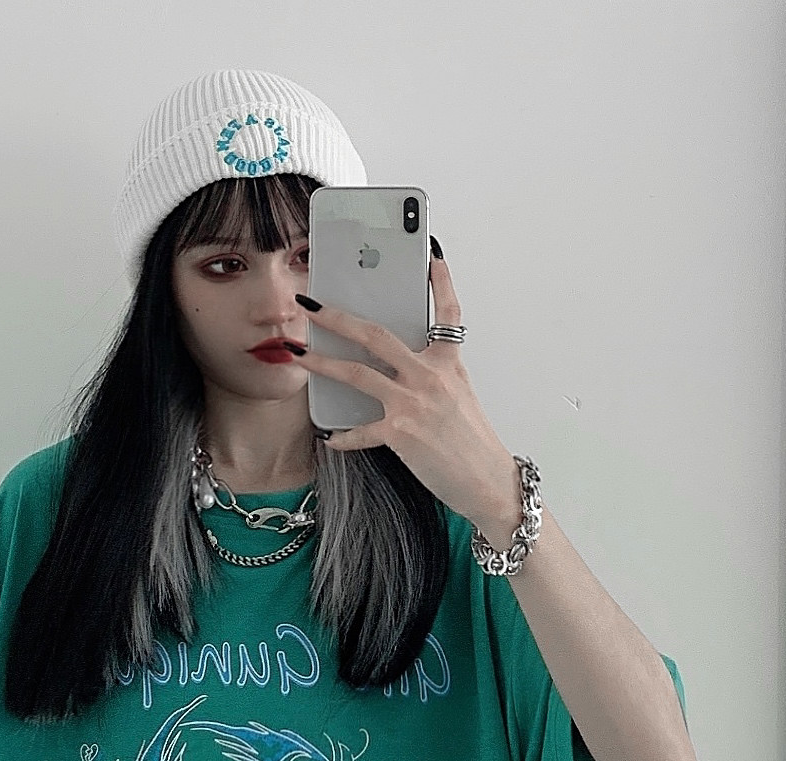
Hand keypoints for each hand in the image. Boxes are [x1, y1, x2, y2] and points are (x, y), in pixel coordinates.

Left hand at [294, 247, 516, 536]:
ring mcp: (414, 403)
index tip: (431, 254)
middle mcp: (430, 376)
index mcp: (448, 363)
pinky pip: (359, 431)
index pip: (447, 313)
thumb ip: (432, 376)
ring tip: (298, 353)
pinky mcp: (401, 433)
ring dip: (321, 362)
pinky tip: (329, 437)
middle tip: (310, 303)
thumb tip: (398, 367)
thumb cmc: (472, 444)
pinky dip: (342, 436)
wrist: (487, 481)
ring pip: (357, 373)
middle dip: (337, 317)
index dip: (440, 281)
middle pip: (376, 335)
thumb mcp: (459, 397)